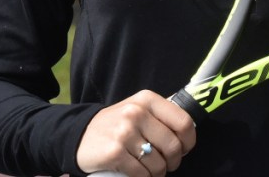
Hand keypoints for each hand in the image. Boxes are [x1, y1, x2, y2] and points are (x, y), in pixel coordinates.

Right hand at [76, 90, 195, 175]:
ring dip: (158, 173)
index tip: (184, 149)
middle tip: (166, 164)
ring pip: (159, 163)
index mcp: (147, 99)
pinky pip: (142, 174)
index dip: (189, 141)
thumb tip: (188, 132)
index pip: (183, 122)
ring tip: (151, 170)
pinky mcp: (115, 152)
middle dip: (173, 161)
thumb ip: (161, 116)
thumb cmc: (116, 124)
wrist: (80, 134)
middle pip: (173, 146)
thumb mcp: (138, 109)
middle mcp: (136, 112)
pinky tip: (139, 174)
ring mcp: (124, 132)